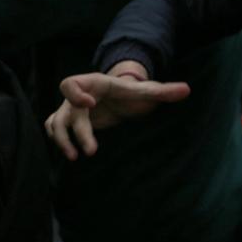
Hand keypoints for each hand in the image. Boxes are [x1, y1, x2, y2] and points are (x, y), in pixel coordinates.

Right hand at [44, 63, 189, 159]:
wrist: (120, 98)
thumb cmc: (131, 93)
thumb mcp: (146, 91)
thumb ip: (164, 91)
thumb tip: (187, 90)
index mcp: (93, 84)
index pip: (70, 83)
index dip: (75, 94)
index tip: (89, 105)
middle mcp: (77, 97)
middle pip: (66, 112)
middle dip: (75, 132)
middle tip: (90, 151)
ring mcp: (70, 110)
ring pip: (54, 123)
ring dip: (61, 140)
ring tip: (74, 157)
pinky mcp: (69, 122)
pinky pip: (54, 129)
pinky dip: (58, 141)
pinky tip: (71, 155)